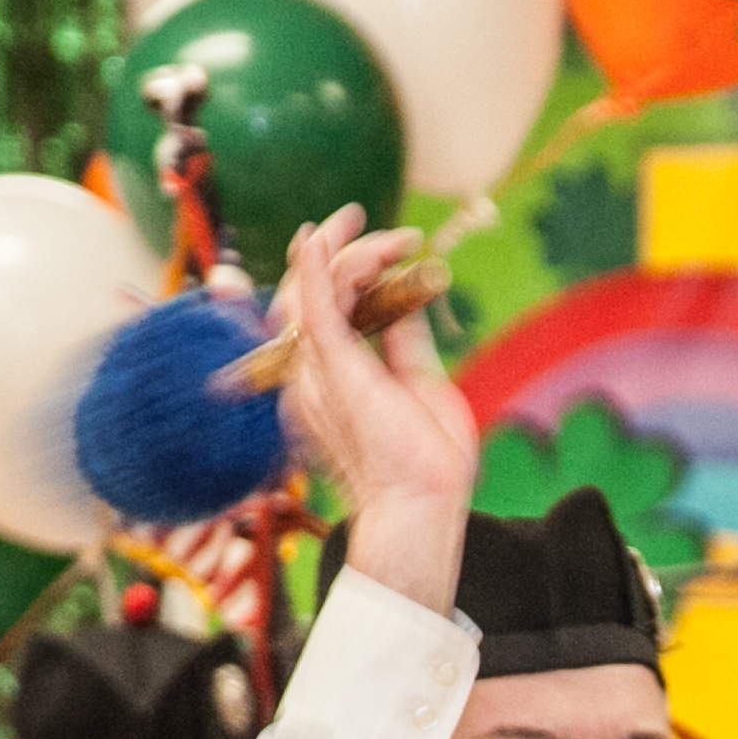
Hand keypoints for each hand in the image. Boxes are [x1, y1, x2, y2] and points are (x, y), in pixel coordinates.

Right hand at [275, 210, 476, 611]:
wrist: (423, 504)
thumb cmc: (425, 462)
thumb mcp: (421, 383)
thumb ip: (404, 339)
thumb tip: (408, 296)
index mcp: (334, 378)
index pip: (326, 307)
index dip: (349, 267)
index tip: (393, 244)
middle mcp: (315, 372)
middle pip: (315, 291)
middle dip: (349, 250)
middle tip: (398, 234)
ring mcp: (318, 370)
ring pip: (317, 288)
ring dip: (356, 253)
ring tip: (399, 239)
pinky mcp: (331, 369)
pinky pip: (312, 306)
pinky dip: (314, 267)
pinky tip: (318, 236)